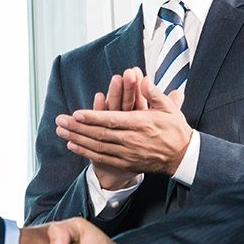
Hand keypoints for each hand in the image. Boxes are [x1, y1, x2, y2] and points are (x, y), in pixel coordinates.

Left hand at [55, 77, 191, 175]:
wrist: (183, 157)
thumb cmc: (175, 130)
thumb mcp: (169, 108)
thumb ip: (154, 93)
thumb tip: (143, 80)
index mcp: (141, 124)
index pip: (112, 120)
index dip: (93, 117)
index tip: (76, 113)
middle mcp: (131, 140)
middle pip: (100, 134)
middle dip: (78, 128)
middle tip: (60, 121)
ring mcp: (128, 153)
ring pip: (97, 147)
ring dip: (77, 139)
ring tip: (61, 132)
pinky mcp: (126, 163)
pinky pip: (102, 158)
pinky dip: (86, 152)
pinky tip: (73, 146)